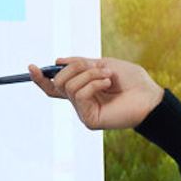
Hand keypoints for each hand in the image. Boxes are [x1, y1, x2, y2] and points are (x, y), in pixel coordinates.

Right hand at [29, 56, 164, 129]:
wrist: (149, 95)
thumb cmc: (132, 80)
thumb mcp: (103, 64)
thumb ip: (80, 63)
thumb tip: (57, 61)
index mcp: (82, 89)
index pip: (54, 87)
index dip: (40, 78)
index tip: (31, 66)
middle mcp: (80, 102)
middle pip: (58, 82)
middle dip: (75, 68)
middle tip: (98, 67)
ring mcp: (83, 111)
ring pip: (69, 86)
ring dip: (90, 74)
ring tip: (108, 77)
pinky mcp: (89, 119)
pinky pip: (80, 94)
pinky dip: (94, 84)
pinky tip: (108, 84)